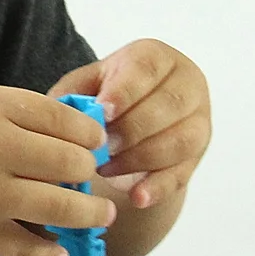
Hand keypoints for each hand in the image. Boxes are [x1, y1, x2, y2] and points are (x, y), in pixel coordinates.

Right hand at [0, 83, 112, 255]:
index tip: (94, 142)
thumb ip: (13, 109)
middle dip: (89, 172)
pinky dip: (51, 252)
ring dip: (89, 214)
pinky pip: (29, 247)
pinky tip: (60, 250)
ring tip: (99, 215)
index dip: (90, 133)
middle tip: (90, 177)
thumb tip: (69, 126)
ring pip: (63, 207)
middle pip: (72, 162)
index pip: (66, 120)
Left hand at [51, 39, 210, 210]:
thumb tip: (55, 114)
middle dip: (133, 129)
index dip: (126, 91)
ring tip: (106, 170)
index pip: (147, 69)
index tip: (103, 111)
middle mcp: (186, 84)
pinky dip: (158, 187)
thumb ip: (73, 94)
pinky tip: (137, 197)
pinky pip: (182, 172)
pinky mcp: (197, 155)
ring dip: (140, 159)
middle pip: (169, 105)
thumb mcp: (86, 85)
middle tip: (102, 147)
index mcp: (156, 57)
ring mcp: (198, 120)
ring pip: (180, 141)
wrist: (133, 120)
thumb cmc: (106, 94)